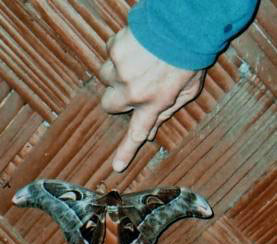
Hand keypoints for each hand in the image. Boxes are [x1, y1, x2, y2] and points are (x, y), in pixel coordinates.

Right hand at [99, 27, 205, 171]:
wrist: (185, 24)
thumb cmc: (190, 56)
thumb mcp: (187, 90)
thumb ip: (167, 111)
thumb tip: (151, 132)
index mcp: (153, 103)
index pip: (137, 133)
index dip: (126, 152)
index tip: (117, 166)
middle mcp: (133, 91)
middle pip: (108, 104)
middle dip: (117, 97)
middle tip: (131, 86)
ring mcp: (121, 70)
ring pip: (105, 78)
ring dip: (116, 73)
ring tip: (136, 61)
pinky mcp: (115, 49)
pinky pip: (109, 53)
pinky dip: (118, 51)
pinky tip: (135, 45)